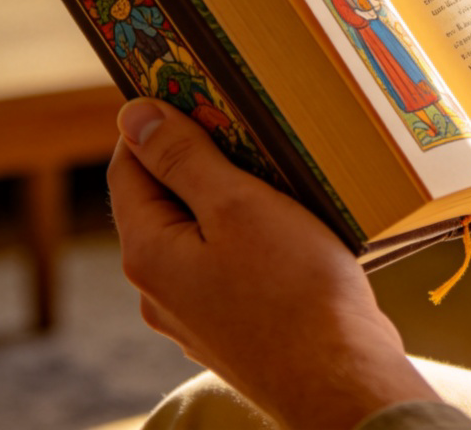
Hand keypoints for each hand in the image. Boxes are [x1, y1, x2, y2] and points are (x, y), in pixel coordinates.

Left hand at [107, 98, 438, 428]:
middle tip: (240, 125)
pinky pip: (223, 261)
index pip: (127, 168)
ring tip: (270, 168)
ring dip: (224, 195)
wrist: (343, 377)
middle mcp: (159, 289)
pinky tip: (284, 220)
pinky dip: (243, 231)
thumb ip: (182, 159)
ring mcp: (193, 313)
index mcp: (149, 253)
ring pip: (196, 231)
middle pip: (162, 200)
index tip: (188, 93)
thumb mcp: (237, 205)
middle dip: (194, 158)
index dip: (152, 126)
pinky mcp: (230, 325)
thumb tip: (131, 115)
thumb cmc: (295, 290)